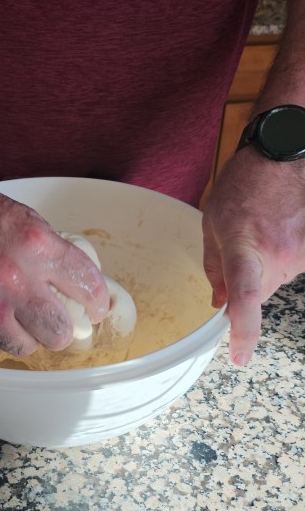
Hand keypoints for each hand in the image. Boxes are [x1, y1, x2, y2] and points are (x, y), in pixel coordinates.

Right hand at [0, 172, 110, 355]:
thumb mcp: (28, 222)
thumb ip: (52, 255)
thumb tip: (78, 289)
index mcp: (37, 247)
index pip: (86, 286)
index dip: (97, 302)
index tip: (95, 308)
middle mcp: (13, 278)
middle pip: (58, 332)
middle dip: (62, 330)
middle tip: (57, 323)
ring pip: (24, 346)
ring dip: (27, 336)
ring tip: (21, 321)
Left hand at [202, 146, 304, 365]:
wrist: (283, 154)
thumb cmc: (244, 184)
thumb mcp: (214, 223)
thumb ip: (215, 266)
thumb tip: (219, 302)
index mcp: (245, 247)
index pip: (245, 298)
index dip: (243, 331)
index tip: (239, 356)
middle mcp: (279, 254)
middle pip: (261, 292)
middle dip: (250, 281)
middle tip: (243, 247)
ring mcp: (301, 251)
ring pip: (279, 278)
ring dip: (268, 264)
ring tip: (263, 228)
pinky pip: (294, 265)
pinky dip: (284, 254)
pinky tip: (278, 229)